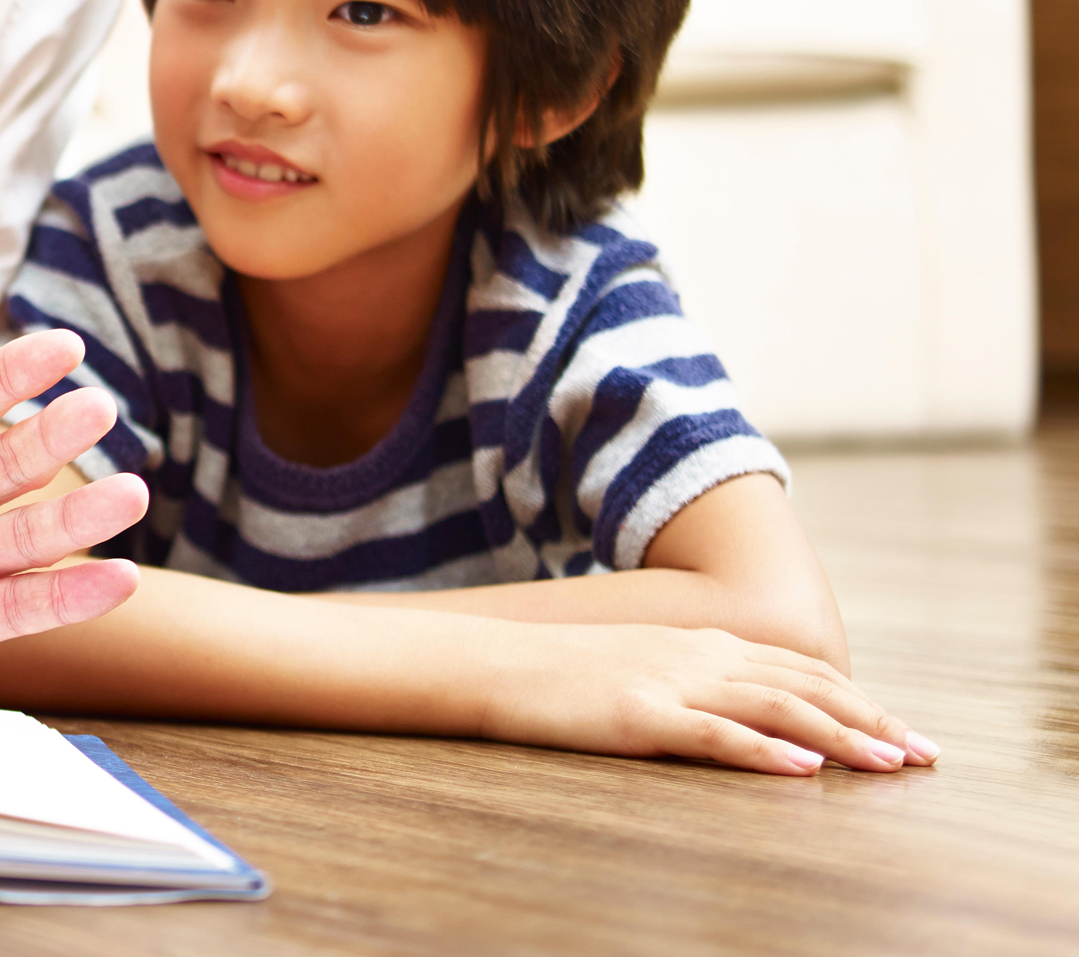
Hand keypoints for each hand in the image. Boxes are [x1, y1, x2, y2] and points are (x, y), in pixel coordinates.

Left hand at [0, 327, 148, 691]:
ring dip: (76, 517)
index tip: (63, 346)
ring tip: (128, 495)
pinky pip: (15, 609)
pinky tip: (115, 581)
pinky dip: (66, 598)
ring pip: (24, 534)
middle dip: (51, 437)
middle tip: (98, 411)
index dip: (10, 375)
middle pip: (5, 462)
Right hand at [480, 622, 938, 774]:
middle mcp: (696, 655)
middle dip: (871, 720)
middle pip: (803, 686)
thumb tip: (746, 714)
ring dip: (839, 736)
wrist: (488, 661)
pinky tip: (802, 769)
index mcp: (699, 643)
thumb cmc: (559, 674)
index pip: (799, 671)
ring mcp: (668, 682)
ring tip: (888, 763)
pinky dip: (764, 751)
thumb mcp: (639, 665)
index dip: (859, 701)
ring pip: (774, 708)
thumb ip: (693, 680)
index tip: (906, 734)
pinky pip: (713, 733)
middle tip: (924, 756)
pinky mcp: (637, 713)